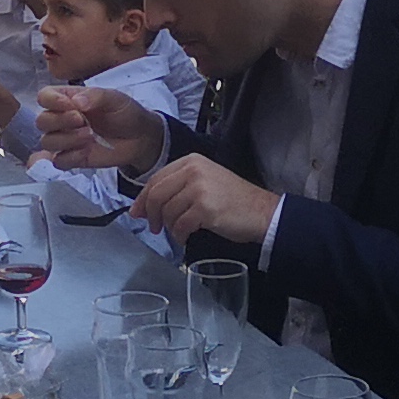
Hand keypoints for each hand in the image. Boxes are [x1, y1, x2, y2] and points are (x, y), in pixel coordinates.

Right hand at [35, 81, 163, 172]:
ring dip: (66, 139)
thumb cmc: (124, 112)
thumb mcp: (114, 98)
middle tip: (81, 120)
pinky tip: (86, 151)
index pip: (44, 96)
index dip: (52, 101)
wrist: (140, 137)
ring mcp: (66, 139)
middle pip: (42, 121)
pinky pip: (58, 161)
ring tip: (89, 136)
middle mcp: (62, 118)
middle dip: (59, 121)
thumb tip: (76, 101)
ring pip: (47, 141)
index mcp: (68, 98)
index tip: (70, 105)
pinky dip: (70, 156)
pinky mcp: (72, 158)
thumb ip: (95, 96)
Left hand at [130, 153, 276, 247]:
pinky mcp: (205, 208)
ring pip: (168, 212)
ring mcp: (200, 189)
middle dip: (151, 214)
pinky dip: (180, 235)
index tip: (137, 212)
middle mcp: (194, 171)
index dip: (142, 198)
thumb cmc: (233, 200)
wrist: (262, 211)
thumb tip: (143, 207)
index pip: (156, 179)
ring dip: (170, 227)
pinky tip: (187, 237)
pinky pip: (180, 226)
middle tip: (155, 227)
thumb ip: (176, 188)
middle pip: (157, 194)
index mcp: (191, 161)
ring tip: (180, 231)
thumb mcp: (204, 182)